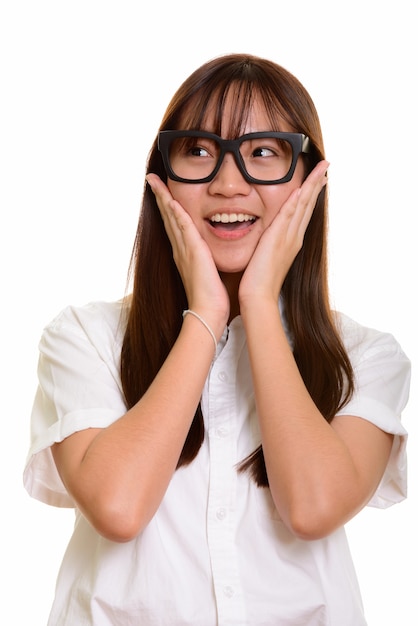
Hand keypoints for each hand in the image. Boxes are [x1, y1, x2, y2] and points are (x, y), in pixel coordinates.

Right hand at [146, 174, 228, 334]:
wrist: (208, 311)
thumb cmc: (211, 297)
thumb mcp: (209, 274)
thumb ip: (208, 262)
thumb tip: (212, 259)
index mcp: (185, 253)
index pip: (175, 225)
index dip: (168, 208)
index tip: (163, 193)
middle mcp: (180, 249)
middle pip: (168, 217)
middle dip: (160, 197)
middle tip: (152, 179)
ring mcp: (184, 249)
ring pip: (171, 217)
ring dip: (163, 197)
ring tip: (155, 181)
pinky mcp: (192, 250)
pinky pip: (181, 226)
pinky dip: (175, 211)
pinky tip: (171, 198)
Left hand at [238, 160, 328, 307]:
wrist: (259, 297)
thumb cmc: (259, 282)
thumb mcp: (267, 257)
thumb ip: (270, 244)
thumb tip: (269, 237)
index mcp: (291, 241)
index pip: (303, 212)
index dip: (311, 193)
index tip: (319, 179)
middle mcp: (294, 237)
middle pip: (308, 205)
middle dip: (317, 184)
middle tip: (325, 166)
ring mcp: (288, 238)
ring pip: (303, 206)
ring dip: (311, 186)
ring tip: (321, 169)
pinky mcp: (277, 240)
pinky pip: (288, 217)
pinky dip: (296, 202)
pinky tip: (301, 189)